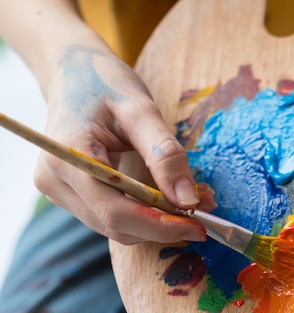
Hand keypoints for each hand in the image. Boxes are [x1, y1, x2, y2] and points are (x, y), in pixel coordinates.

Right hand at [35, 43, 215, 244]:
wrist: (73, 72)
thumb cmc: (105, 82)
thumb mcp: (142, 111)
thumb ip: (165, 156)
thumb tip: (188, 201)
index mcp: (67, 160)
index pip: (116, 213)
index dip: (161, 226)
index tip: (199, 226)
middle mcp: (55, 183)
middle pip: (117, 226)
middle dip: (165, 224)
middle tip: (205, 206)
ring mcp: (59, 192)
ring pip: (116, 227)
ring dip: (158, 221)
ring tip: (194, 198)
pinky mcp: (71, 195)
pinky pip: (112, 216)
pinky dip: (145, 213)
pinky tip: (169, 195)